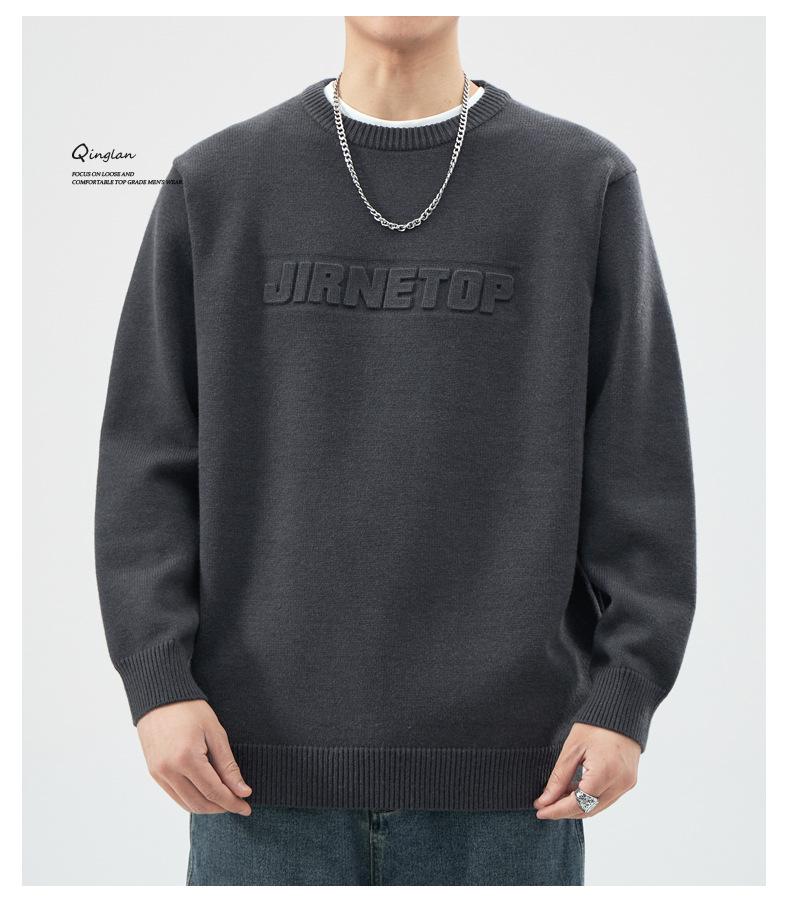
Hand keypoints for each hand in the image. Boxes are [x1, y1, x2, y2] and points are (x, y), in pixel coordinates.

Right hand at [137, 699, 251, 814]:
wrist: (160, 696)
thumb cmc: (190, 709)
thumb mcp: (215, 733)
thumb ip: (228, 765)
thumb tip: (242, 791)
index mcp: (187, 758)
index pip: (214, 791)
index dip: (232, 803)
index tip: (247, 808)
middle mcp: (169, 770)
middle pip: (200, 803)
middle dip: (221, 807)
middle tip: (239, 804)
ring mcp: (159, 773)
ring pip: (186, 804)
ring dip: (207, 806)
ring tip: (224, 800)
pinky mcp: (154, 773)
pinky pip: (175, 796)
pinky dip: (192, 800)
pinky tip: (206, 793)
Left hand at [533, 722, 639, 818]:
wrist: (622, 710)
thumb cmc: (595, 725)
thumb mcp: (572, 749)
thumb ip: (559, 778)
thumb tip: (545, 800)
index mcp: (605, 774)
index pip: (577, 804)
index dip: (557, 810)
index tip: (539, 811)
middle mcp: (620, 784)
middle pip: (588, 809)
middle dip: (564, 811)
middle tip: (544, 806)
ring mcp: (627, 784)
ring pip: (598, 807)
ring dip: (577, 806)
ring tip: (556, 798)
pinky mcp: (629, 782)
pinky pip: (606, 799)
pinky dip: (589, 799)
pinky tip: (573, 792)